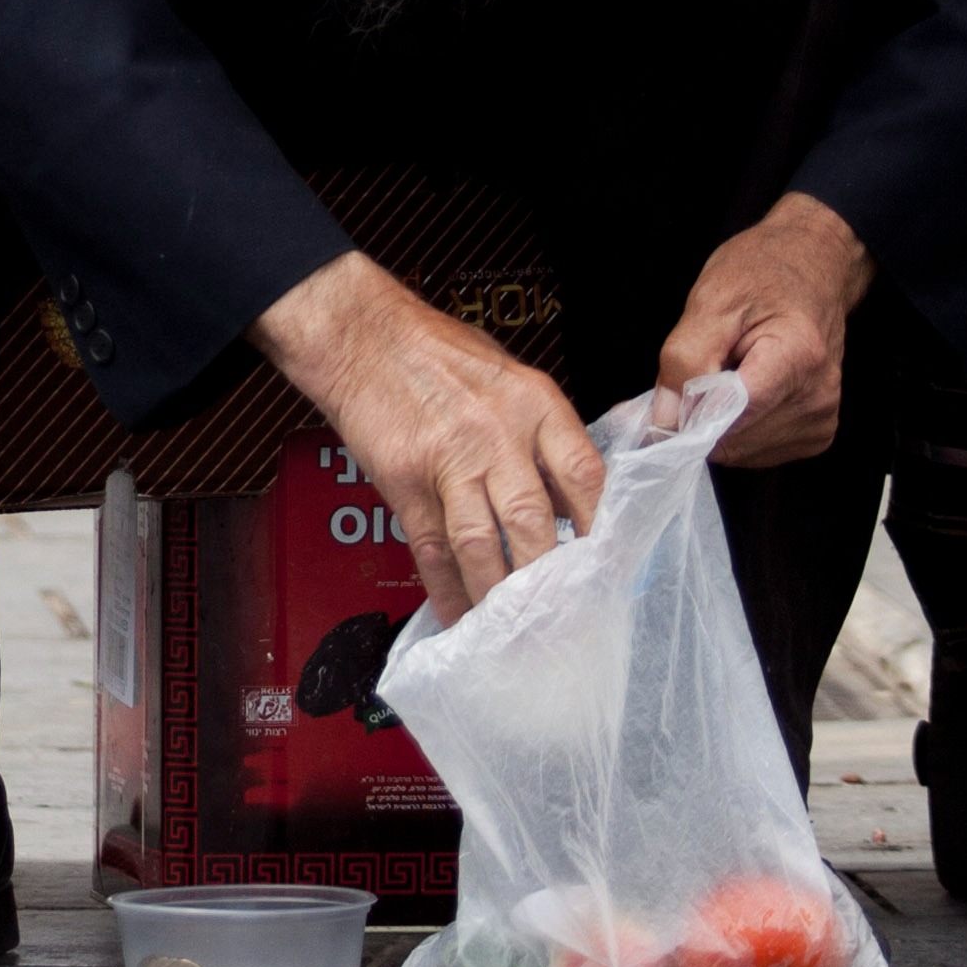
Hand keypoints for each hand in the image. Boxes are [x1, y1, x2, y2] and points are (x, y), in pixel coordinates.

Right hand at [257, 250, 604, 618]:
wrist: (360, 335)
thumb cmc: (437, 350)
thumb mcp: (509, 376)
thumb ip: (541, 434)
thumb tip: (569, 499)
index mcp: (535, 402)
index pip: (586, 476)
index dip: (600, 529)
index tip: (606, 566)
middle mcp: (497, 433)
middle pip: (534, 522)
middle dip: (548, 580)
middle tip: (562, 617)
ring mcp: (448, 460)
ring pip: (482, 546)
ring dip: (497, 595)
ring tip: (512, 631)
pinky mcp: (405, 482)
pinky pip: (432, 548)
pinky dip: (446, 589)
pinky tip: (458, 614)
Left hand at [654, 192, 876, 465]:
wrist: (813, 265)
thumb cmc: (763, 272)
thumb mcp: (712, 299)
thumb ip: (684, 359)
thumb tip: (665, 421)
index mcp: (796, 358)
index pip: (730, 415)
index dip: (689, 413)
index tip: (666, 400)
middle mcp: (817, 397)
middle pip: (734, 439)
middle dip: (698, 418)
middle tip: (688, 379)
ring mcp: (822, 419)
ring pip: (742, 452)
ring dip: (716, 425)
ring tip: (722, 377)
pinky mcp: (818, 432)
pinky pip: (759, 451)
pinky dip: (737, 431)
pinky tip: (740, 394)